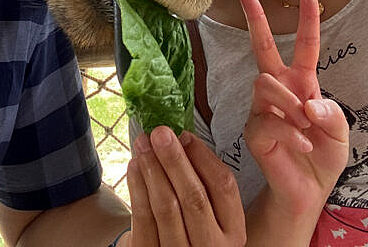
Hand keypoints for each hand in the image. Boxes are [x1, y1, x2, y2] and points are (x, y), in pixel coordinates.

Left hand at [124, 126, 245, 246]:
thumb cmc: (192, 230)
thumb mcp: (212, 214)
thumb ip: (205, 181)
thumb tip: (181, 139)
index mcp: (233, 231)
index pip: (224, 186)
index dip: (203, 156)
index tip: (184, 135)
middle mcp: (213, 246)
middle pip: (194, 196)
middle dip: (174, 159)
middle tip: (159, 133)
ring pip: (167, 207)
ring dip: (153, 169)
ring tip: (143, 144)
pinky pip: (144, 219)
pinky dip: (138, 188)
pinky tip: (134, 166)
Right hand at [240, 0, 348, 223]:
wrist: (308, 192)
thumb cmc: (322, 158)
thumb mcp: (340, 134)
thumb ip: (332, 115)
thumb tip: (309, 103)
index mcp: (302, 84)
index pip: (304, 45)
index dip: (307, 19)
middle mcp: (279, 91)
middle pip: (262, 48)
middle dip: (255, 19)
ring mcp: (262, 109)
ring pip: (265, 83)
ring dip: (290, 104)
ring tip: (306, 128)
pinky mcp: (254, 131)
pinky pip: (267, 119)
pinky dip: (290, 132)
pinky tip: (303, 145)